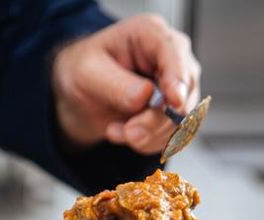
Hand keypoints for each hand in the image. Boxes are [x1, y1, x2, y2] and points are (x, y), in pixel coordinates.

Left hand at [51, 14, 200, 154]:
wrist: (79, 92)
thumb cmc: (83, 70)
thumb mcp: (86, 73)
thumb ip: (115, 85)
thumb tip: (145, 95)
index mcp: (149, 34)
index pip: (174, 53)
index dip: (177, 79)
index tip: (173, 103)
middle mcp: (171, 57)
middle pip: (184, 91)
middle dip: (156, 120)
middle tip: (129, 133)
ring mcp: (176, 85)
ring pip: (182, 119)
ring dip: (148, 134)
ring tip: (115, 130)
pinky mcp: (174, 110)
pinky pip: (174, 134)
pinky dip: (149, 142)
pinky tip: (123, 133)